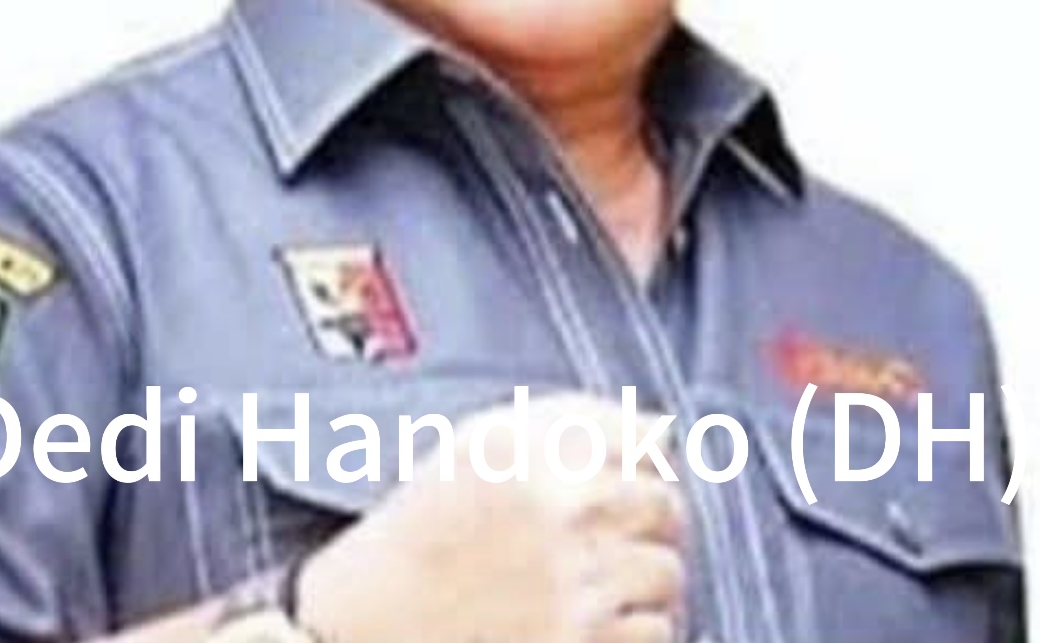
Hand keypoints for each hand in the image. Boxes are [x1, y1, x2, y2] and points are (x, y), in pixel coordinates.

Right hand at [296, 393, 685, 642]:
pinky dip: (636, 627)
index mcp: (542, 449)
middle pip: (666, 503)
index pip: (644, 439)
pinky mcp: (581, 640)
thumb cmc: (423, 526)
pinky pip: (653, 630)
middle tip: (625, 532)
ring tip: (609, 580)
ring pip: (667, 571)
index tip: (637, 472)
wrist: (376, 615)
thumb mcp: (482, 442)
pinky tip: (601, 619)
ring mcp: (579, 579)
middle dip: (652, 517)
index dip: (645, 457)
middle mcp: (567, 508)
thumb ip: (569, 421)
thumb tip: (658, 430)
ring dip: (647, 576)